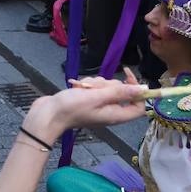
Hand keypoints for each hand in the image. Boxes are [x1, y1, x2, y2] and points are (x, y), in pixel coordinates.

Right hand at [24, 73, 145, 142]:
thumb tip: (142, 89)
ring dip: (96, 83)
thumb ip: (120, 92)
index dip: (137, 92)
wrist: (49, 113)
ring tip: (83, 88)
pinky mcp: (89, 100)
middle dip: (109, 84)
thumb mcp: (97, 97)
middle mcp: (110, 111)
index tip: (128, 77)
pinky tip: (78, 87)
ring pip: (107, 87)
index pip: (138, 106)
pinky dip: (88, 85)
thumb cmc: (72, 107)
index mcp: (116, 115)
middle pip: (121, 93)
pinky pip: (96, 88)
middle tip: (96, 87)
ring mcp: (99, 105)